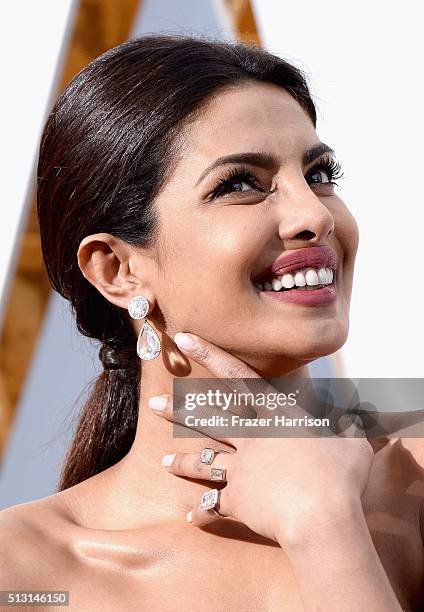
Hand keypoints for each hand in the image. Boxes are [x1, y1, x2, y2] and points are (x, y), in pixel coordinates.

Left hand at [150, 332, 374, 546]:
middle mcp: (251, 439)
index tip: (183, 338)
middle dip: (178, 410)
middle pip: (208, 419)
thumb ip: (348, 427)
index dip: (209, 354)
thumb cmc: (339, 473)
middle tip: (152, 403)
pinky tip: (191, 517)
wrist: (320, 516)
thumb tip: (358, 417)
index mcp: (274, 416)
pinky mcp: (238, 500)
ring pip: (204, 461)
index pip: (236, 376)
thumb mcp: (351, 442)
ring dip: (182, 461)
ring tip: (163, 460)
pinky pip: (214, 505)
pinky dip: (203, 512)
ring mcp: (241, 469)